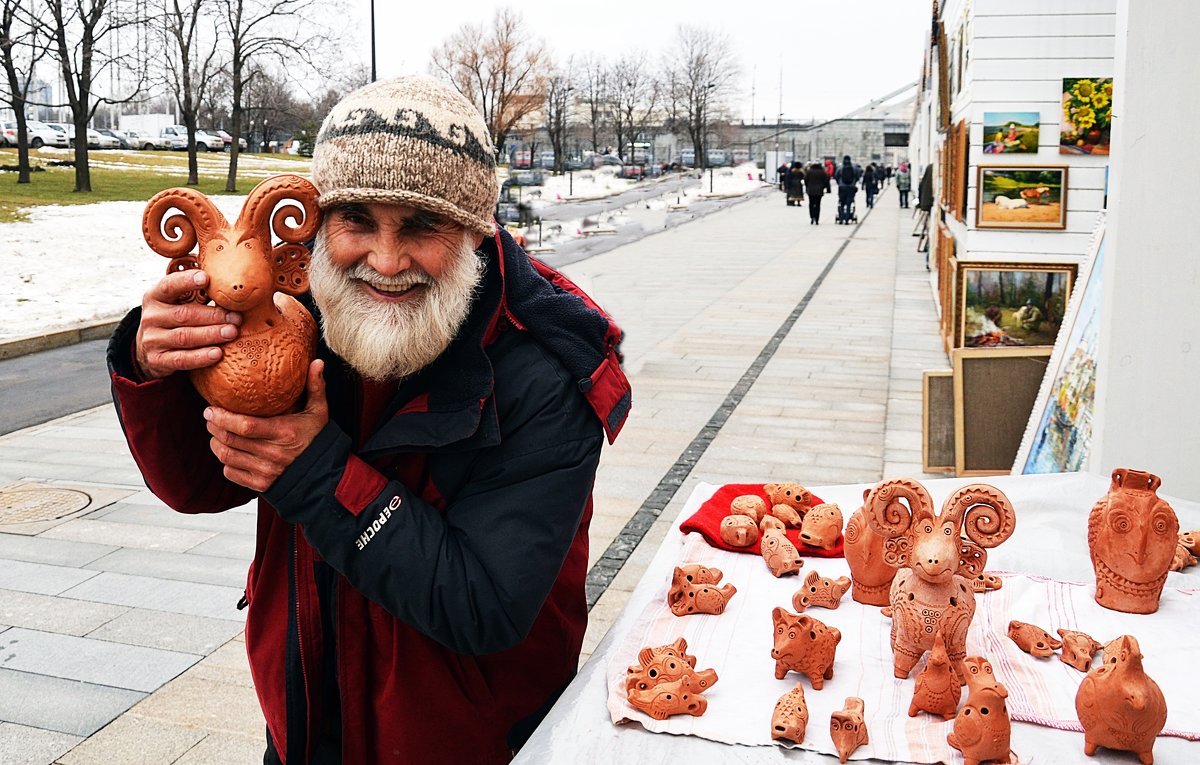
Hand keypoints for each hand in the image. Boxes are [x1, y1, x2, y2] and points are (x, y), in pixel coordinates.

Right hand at [135, 269, 241, 379]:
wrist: (149, 348)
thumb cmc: (174, 318)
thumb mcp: (176, 301)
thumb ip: (195, 291)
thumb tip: (231, 280)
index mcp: (155, 296)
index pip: (169, 286)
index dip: (186, 281)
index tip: (206, 278)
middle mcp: (151, 317)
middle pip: (184, 315)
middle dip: (213, 316)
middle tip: (236, 317)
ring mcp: (152, 339)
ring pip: (185, 336)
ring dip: (211, 335)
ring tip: (232, 332)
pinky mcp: (157, 360)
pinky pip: (182, 359)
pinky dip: (200, 357)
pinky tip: (217, 354)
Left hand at [204, 360, 328, 491]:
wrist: (324, 475)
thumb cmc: (319, 440)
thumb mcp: (319, 412)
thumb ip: (316, 387)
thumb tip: (317, 361)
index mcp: (284, 433)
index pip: (245, 426)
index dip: (224, 418)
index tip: (211, 409)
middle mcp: (273, 454)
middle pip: (230, 440)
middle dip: (214, 427)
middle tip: (210, 416)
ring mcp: (265, 472)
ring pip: (226, 456)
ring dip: (215, 443)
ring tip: (215, 432)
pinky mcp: (260, 485)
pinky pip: (231, 473)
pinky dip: (225, 462)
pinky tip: (229, 451)